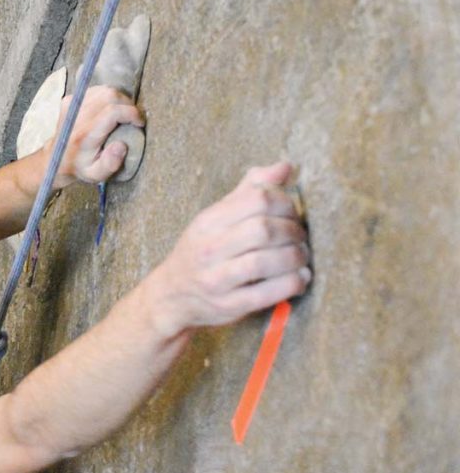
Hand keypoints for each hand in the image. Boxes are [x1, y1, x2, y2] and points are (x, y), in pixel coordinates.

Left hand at [46, 86, 144, 188]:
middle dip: (127, 105)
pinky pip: (97, 90)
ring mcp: (72, 104)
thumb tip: (121, 145)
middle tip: (132, 119)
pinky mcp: (70, 99)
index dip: (131, 113)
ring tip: (122, 114)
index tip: (139, 123)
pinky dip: (108, 97)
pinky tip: (108, 109)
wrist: (57, 158)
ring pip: (105, 90)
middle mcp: (77, 115)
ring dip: (119, 100)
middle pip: (110, 95)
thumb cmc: (80, 167)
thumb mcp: (96, 174)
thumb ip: (110, 163)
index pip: (112, 111)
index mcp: (84, 133)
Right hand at [146, 162, 310, 337]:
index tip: (291, 213)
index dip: (285, 203)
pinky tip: (299, 279)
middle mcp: (208, 249)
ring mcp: (217, 279)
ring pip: (266, 262)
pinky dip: (292, 283)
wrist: (171, 296)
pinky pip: (268, 293)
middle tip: (300, 237)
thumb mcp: (215, 218)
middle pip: (264, 230)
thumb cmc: (201, 252)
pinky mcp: (229, 305)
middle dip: (293, 232)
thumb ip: (249, 191)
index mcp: (207, 222)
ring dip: (295, 258)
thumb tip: (285, 166)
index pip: (257, 199)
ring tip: (301, 257)